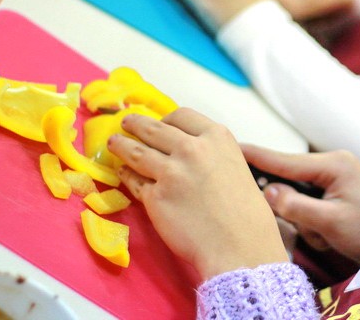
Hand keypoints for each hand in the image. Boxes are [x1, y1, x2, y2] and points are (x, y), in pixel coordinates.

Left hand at [108, 110, 288, 279]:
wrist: (239, 245)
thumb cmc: (246, 212)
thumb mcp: (235, 165)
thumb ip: (211, 152)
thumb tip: (186, 149)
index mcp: (216, 137)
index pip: (181, 116)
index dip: (166, 119)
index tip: (160, 124)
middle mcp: (191, 149)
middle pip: (154, 129)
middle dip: (136, 124)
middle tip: (127, 123)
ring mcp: (170, 172)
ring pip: (136, 151)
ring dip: (121, 145)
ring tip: (113, 143)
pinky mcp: (154, 197)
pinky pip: (133, 181)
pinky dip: (126, 174)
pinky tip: (123, 173)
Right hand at [242, 145, 359, 262]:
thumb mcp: (330, 222)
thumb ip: (295, 206)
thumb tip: (267, 192)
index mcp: (333, 164)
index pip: (285, 160)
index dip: (255, 156)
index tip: (230, 147)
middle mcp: (333, 164)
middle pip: (289, 179)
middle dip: (291, 207)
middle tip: (303, 222)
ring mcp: (335, 177)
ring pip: (297, 196)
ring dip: (306, 221)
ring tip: (326, 235)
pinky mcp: (335, 192)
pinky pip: (309, 205)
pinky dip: (314, 224)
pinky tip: (330, 236)